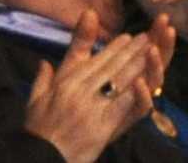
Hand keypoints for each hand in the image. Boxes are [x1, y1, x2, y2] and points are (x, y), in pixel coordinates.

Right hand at [22, 9, 157, 162]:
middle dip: (131, 50)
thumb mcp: (35, 101)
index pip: (94, 60)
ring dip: (138, 63)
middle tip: (146, 38)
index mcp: (65, 84)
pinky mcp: (101, 125)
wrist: (41, 158)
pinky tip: (147, 81)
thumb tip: (44, 61)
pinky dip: (136, 91)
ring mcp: (92, 107)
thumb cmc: (39, 131)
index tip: (127, 37)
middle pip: (110, 66)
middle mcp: (79, 91)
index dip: (113, 48)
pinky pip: (122, 103)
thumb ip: (42, 79)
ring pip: (120, 79)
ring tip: (152, 51)